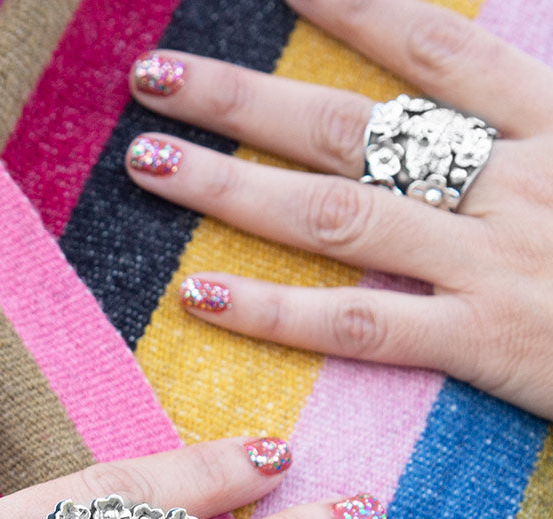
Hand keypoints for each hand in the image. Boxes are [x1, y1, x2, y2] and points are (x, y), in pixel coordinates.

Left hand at [126, 0, 552, 416]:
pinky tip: (200, 294)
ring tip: (146, 160)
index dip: (350, 1)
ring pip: (335, 213)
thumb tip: (459, 84)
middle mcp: (511, 177)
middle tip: (152, 72)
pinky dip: (276, 313)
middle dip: (243, 95)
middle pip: (350, 124)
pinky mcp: (486, 342)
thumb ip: (532, 103)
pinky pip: (359, 324)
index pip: (430, 42)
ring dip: (230, 186)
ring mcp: (491, 260)